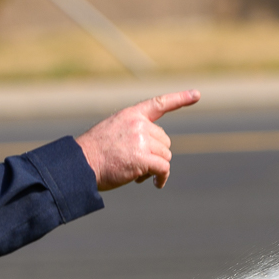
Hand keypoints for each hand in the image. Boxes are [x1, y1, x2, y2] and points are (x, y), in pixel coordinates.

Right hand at [75, 90, 198, 189]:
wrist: (80, 164)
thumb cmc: (94, 153)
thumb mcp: (113, 132)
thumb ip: (134, 133)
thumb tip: (157, 149)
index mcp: (131, 115)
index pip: (160, 104)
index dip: (180, 99)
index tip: (197, 94)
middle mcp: (138, 124)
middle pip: (164, 141)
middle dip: (156, 154)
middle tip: (139, 164)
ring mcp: (141, 140)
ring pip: (165, 156)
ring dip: (155, 167)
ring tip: (138, 173)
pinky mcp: (143, 158)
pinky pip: (163, 169)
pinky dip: (162, 178)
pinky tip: (155, 183)